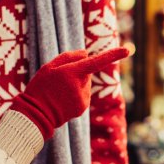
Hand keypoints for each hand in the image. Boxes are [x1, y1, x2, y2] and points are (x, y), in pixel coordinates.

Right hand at [13, 47, 130, 139]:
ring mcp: (83, 98)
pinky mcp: (83, 107)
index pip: (96, 62)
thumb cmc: (40, 87)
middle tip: (59, 80)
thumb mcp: (49, 66)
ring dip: (76, 84)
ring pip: (85, 84)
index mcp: (72, 73)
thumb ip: (69, 57)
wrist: (36, 115)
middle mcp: (81, 86)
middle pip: (87, 72)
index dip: (113, 55)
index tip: (128, 49)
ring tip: (59, 92)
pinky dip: (76, 94)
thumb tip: (86, 53)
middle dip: (78, 72)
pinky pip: (84, 94)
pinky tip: (63, 100)